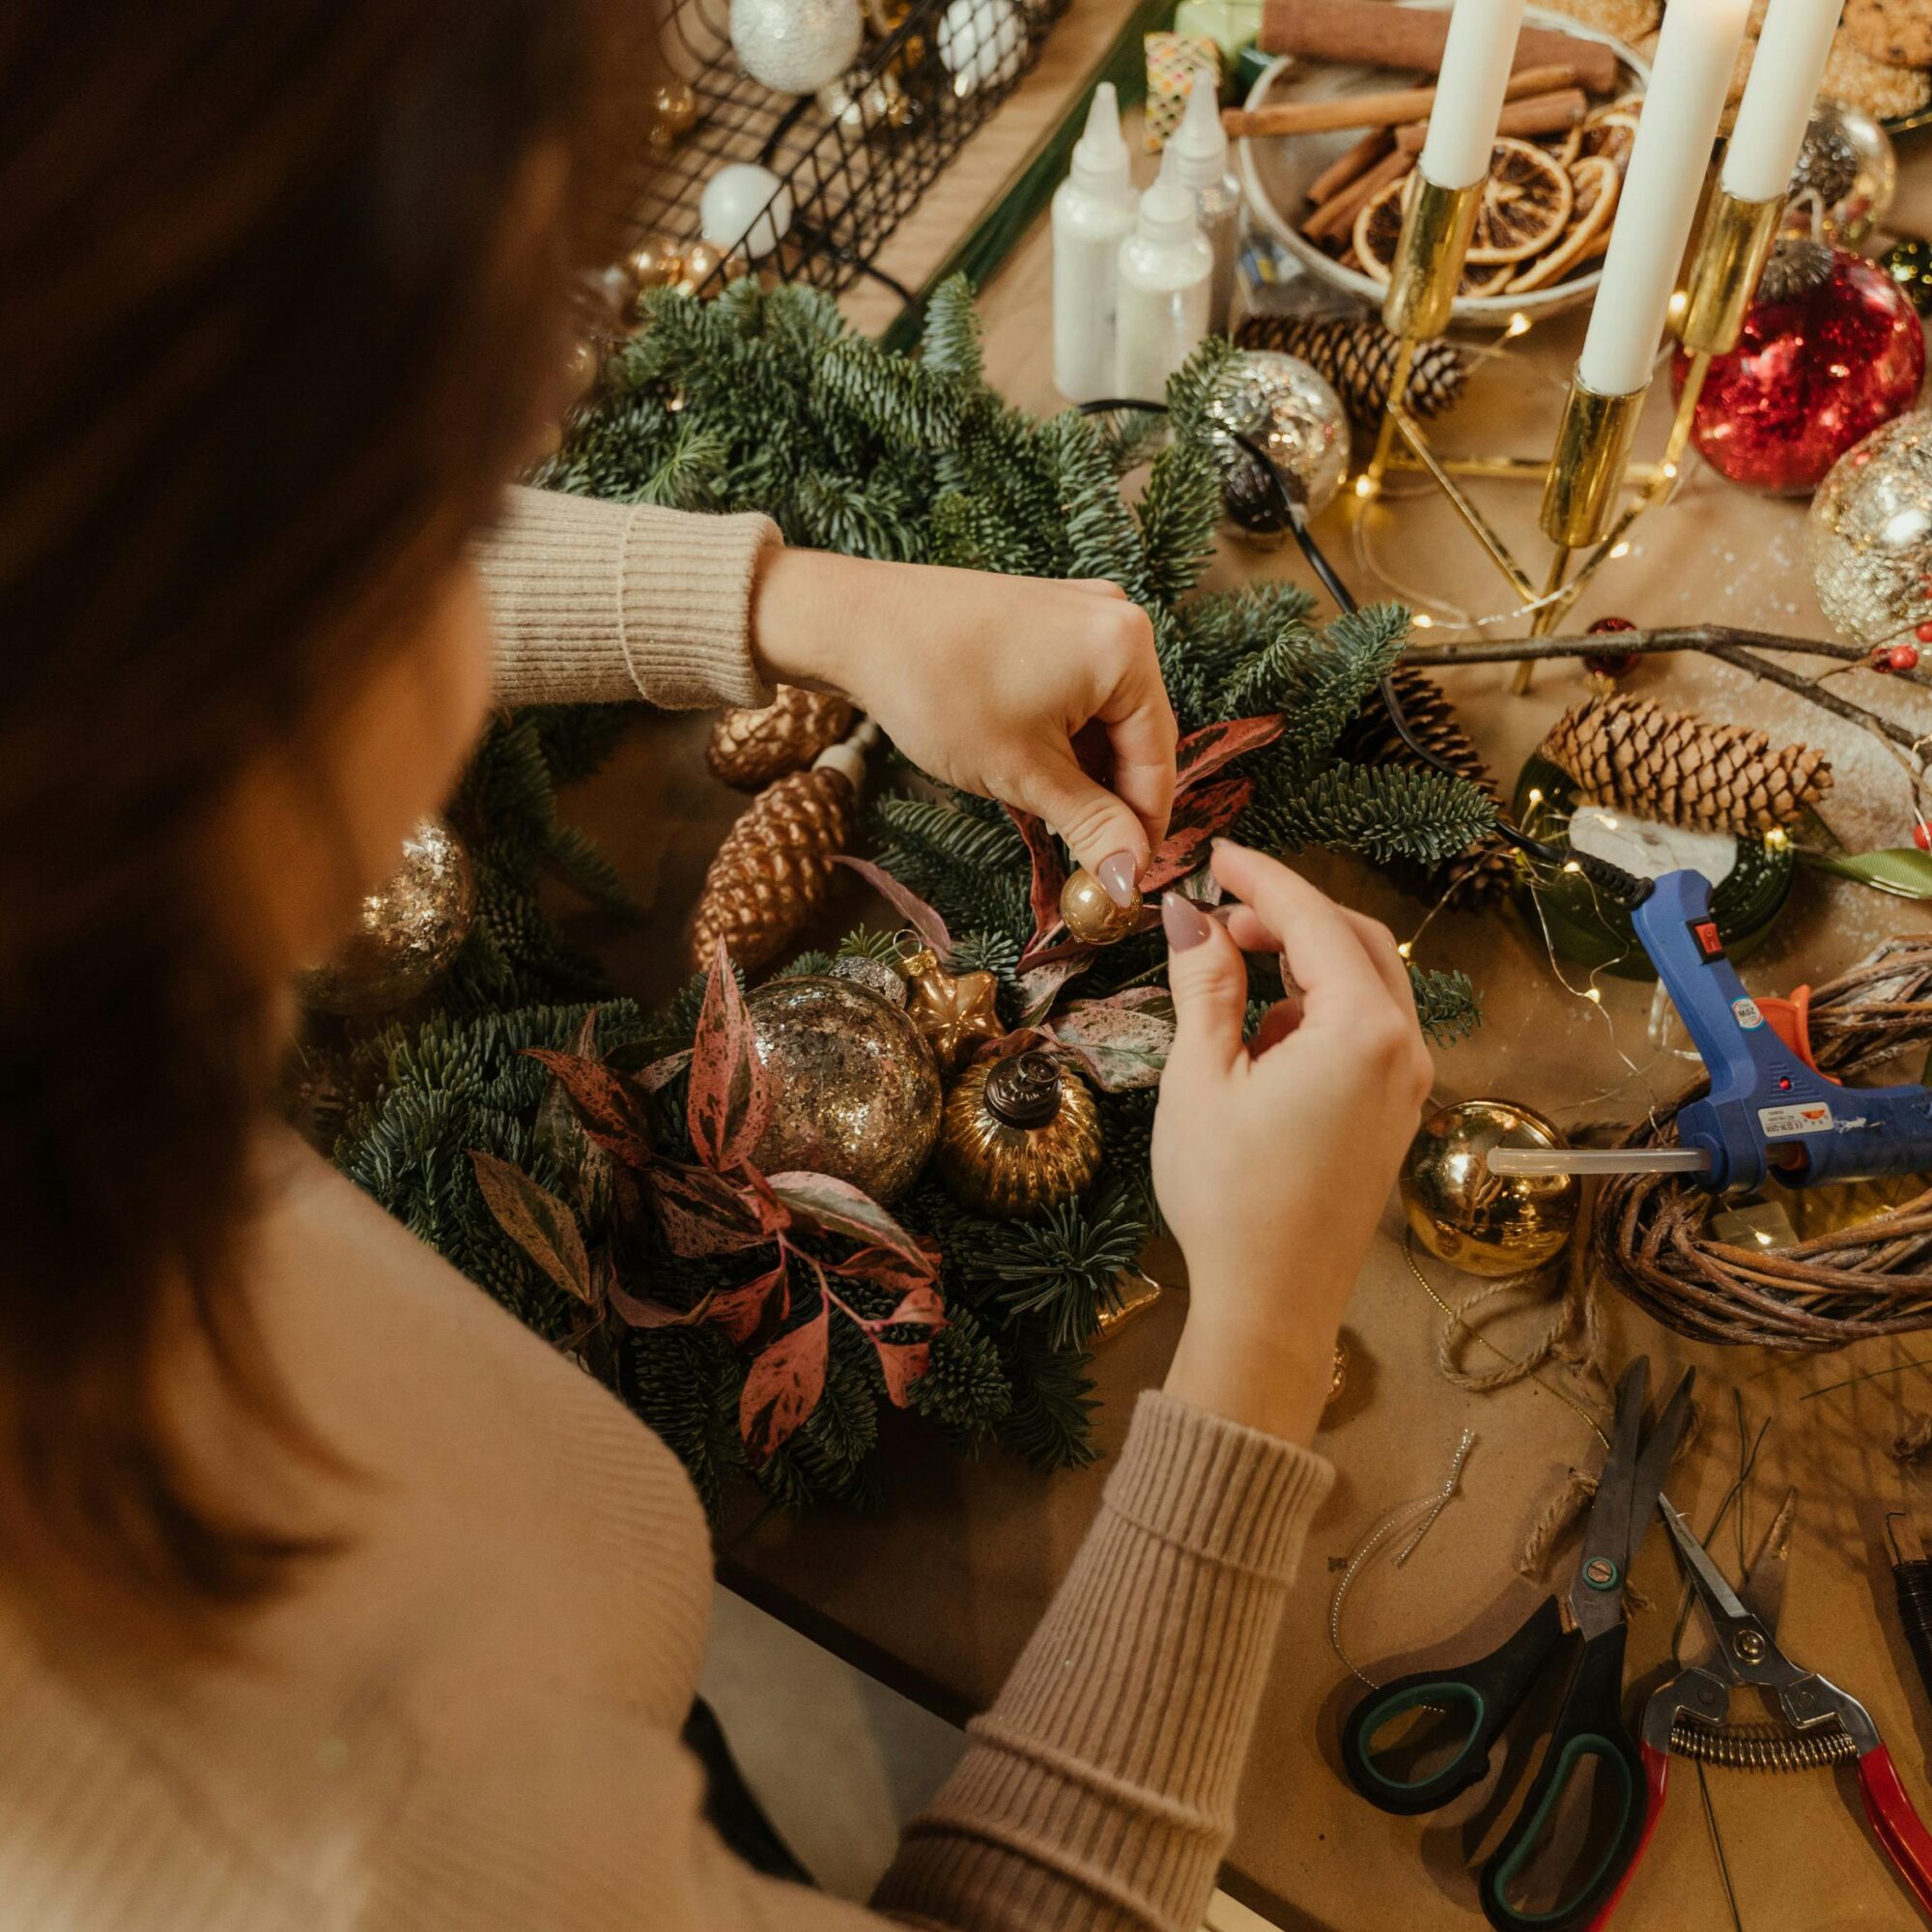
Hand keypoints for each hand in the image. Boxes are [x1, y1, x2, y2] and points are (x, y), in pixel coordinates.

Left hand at [751, 548, 1175, 893]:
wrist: (856, 626)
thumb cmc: (939, 692)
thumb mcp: (1023, 773)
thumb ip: (1089, 825)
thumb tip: (1129, 880)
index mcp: (1128, 650)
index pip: (1157, 760)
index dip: (1142, 830)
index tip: (1123, 883)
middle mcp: (1118, 620)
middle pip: (1135, 737)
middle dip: (1110, 800)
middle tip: (1083, 860)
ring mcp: (1081, 614)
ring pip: (1104, 719)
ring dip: (1084, 773)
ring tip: (1047, 816)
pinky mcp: (1048, 618)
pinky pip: (1077, 693)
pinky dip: (1062, 738)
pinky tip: (1031, 771)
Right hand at [1153, 842, 1433, 1444]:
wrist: (1271, 1301)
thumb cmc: (1230, 1195)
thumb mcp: (1202, 1077)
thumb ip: (1205, 983)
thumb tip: (1192, 914)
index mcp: (1362, 1030)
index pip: (1314, 921)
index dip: (1262, 879)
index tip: (1217, 855)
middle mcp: (1403, 1047)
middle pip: (1355, 941)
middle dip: (1289, 915)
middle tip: (1221, 912)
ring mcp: (1408, 1083)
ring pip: (1367, 984)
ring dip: (1305, 962)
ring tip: (1231, 968)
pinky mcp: (1395, 1113)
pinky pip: (1368, 1030)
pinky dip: (1318, 1008)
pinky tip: (1261, 1036)